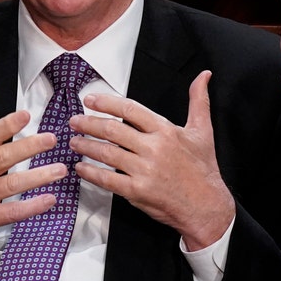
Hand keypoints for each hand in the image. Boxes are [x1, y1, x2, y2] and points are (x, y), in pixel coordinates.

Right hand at [0, 93, 68, 256]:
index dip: (6, 125)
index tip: (26, 116)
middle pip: (2, 158)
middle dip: (29, 148)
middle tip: (51, 140)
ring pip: (11, 185)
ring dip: (38, 177)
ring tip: (60, 170)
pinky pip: (11, 212)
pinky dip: (32, 207)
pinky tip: (49, 200)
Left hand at [69, 70, 233, 249]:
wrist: (206, 205)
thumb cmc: (203, 169)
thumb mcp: (203, 131)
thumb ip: (199, 101)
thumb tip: (204, 75)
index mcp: (165, 131)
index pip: (130, 110)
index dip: (106, 103)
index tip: (90, 100)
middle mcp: (154, 148)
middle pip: (112, 130)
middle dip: (88, 123)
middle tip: (74, 121)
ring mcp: (144, 170)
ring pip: (107, 153)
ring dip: (86, 146)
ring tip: (73, 142)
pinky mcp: (137, 191)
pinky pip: (107, 179)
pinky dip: (91, 173)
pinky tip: (81, 168)